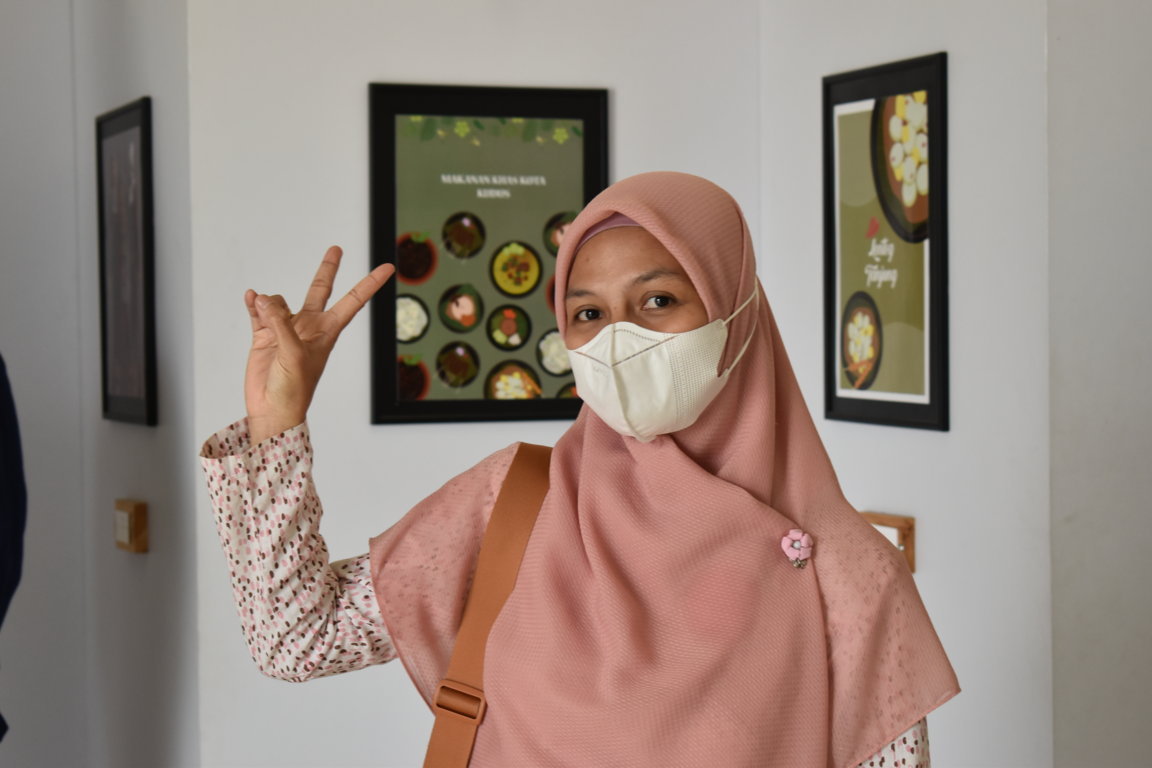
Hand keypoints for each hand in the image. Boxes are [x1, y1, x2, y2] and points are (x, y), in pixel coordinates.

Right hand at [244, 246, 394, 443]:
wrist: (272, 410)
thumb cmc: (294, 389)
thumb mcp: (295, 353)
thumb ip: (281, 322)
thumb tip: (264, 298)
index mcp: (328, 331)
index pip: (353, 301)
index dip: (370, 283)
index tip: (388, 267)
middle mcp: (309, 327)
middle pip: (320, 290)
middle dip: (327, 269)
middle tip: (337, 248)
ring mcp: (286, 330)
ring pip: (279, 301)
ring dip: (269, 303)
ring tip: (263, 311)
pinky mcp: (265, 336)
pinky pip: (259, 312)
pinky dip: (254, 303)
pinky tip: (251, 297)